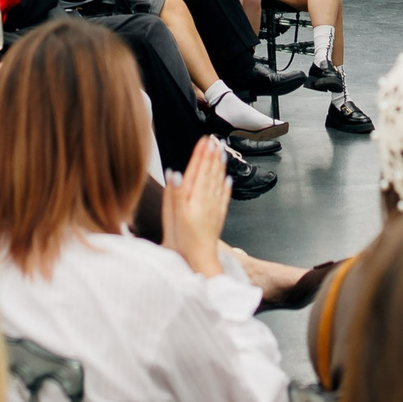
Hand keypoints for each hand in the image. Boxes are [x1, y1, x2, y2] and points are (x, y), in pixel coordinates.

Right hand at [161, 138, 230, 276]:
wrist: (200, 260)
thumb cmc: (185, 241)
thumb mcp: (175, 217)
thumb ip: (174, 193)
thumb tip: (175, 173)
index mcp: (195, 198)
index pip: (199, 170)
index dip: (201, 154)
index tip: (205, 141)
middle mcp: (207, 200)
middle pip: (210, 173)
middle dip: (212, 156)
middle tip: (215, 141)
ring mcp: (214, 208)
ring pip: (218, 182)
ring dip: (220, 166)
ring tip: (222, 154)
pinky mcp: (218, 217)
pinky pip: (224, 197)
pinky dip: (226, 186)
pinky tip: (228, 180)